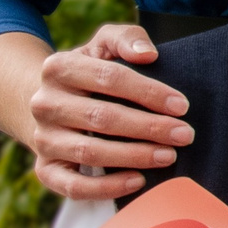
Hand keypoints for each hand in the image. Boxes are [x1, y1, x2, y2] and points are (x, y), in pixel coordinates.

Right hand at [25, 23, 192, 199]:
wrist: (51, 103)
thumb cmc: (90, 72)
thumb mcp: (104, 45)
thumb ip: (126, 39)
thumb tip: (148, 54)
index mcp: (59, 67)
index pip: (109, 78)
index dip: (149, 92)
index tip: (182, 106)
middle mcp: (45, 104)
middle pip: (102, 117)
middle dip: (149, 127)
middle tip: (184, 135)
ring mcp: (43, 139)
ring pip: (89, 152)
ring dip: (135, 156)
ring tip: (169, 156)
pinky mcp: (46, 170)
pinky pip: (73, 186)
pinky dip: (107, 187)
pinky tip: (139, 180)